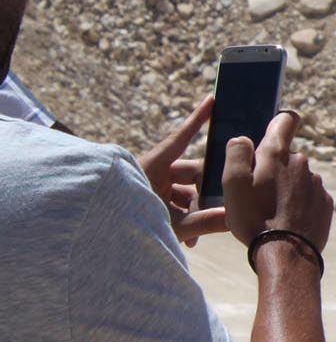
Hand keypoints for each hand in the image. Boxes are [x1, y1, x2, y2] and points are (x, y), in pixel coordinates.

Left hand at [137, 95, 224, 246]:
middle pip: (189, 174)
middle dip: (204, 195)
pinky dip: (181, 217)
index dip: (198, 119)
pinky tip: (190, 239)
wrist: (94, 242)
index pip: (181, 138)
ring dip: (193, 211)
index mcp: (153, 166)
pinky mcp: (144, 199)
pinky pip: (170, 203)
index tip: (211, 99)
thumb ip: (205, 221)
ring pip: (182, 192)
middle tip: (220, 210)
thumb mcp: (172, 226)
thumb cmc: (129, 227)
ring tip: (200, 235)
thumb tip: (235, 218)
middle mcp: (151, 172)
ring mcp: (147, 186)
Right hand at [222, 110, 333, 256]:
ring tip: (269, 212)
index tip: (270, 135)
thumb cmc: (253, 219)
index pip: (286, 119)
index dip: (278, 123)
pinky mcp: (325, 203)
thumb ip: (236, 154)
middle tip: (256, 192)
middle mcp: (302, 163)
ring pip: (297, 178)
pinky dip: (298, 204)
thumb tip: (244, 140)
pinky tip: (286, 221)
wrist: (286, 255)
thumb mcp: (232, 185)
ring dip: (285, 188)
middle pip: (286, 156)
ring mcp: (317, 183)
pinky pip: (309, 197)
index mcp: (277, 154)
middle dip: (273, 168)